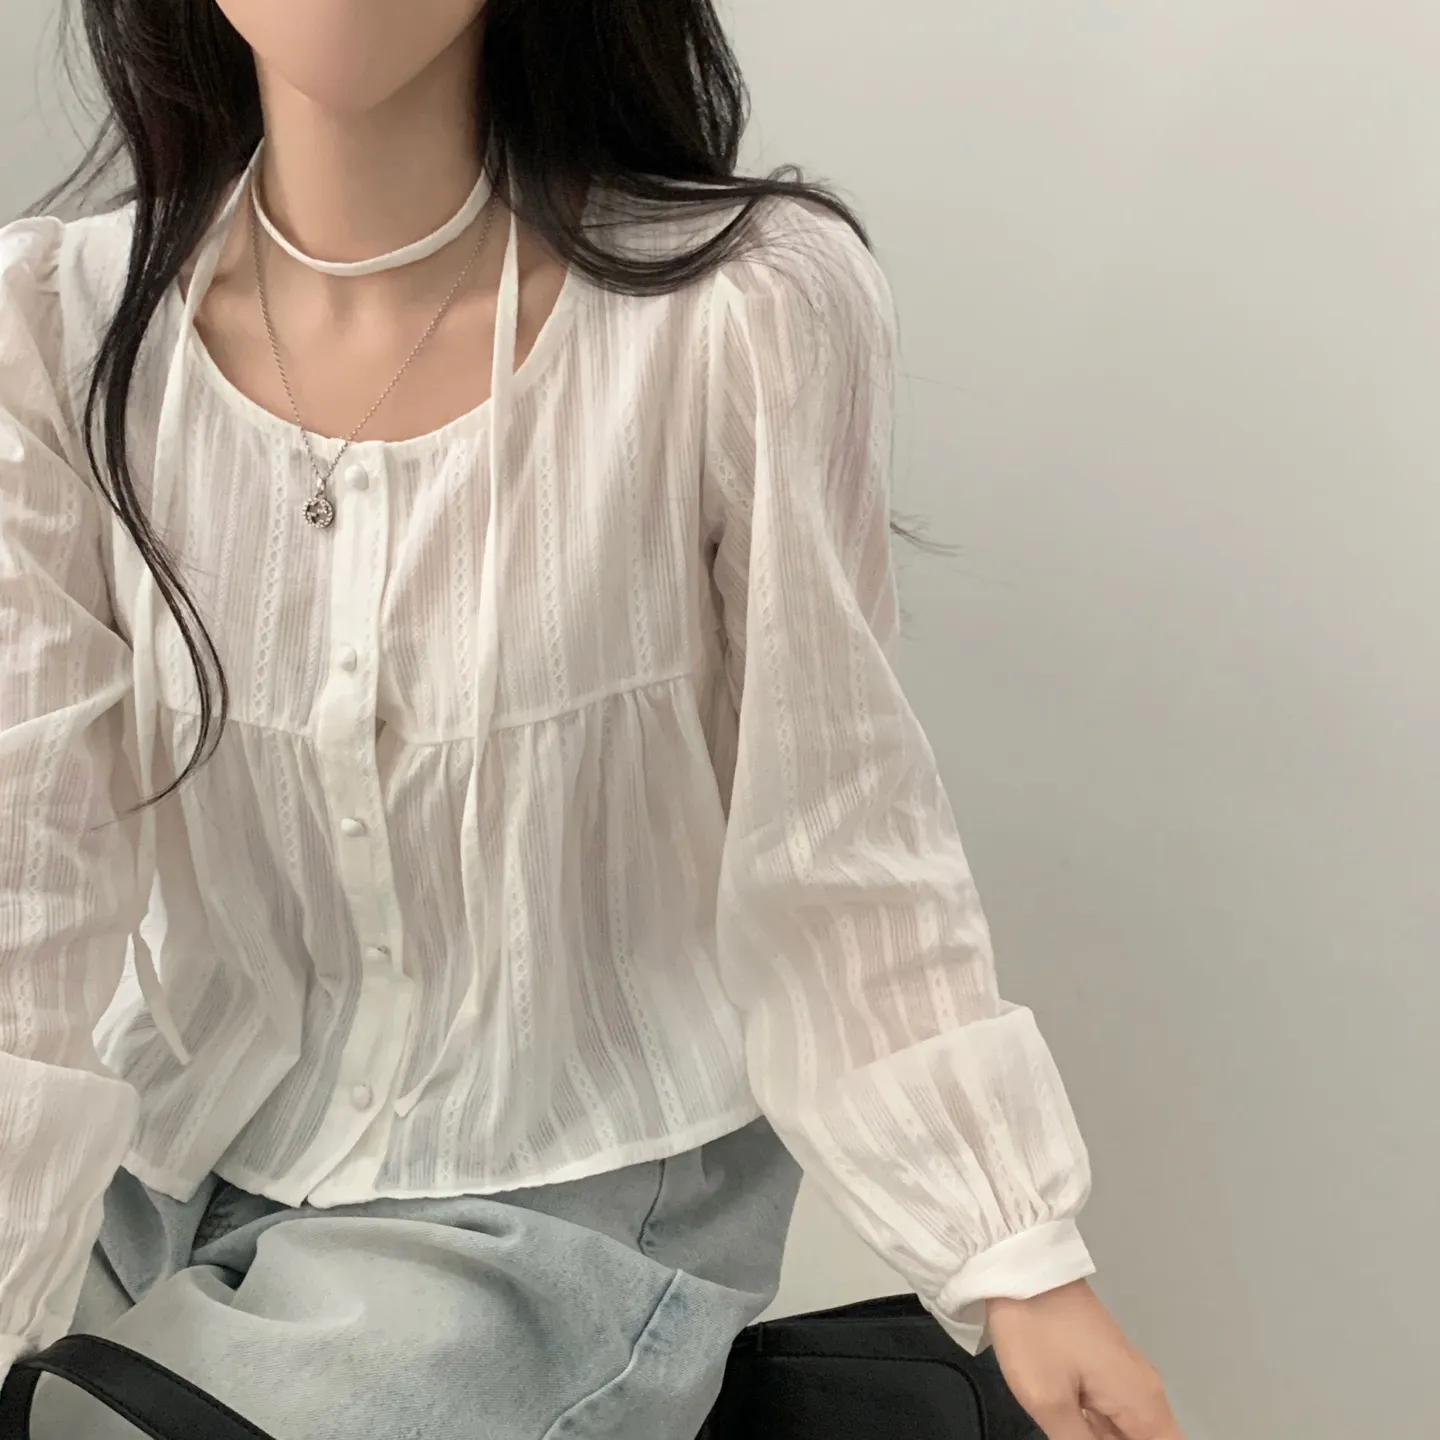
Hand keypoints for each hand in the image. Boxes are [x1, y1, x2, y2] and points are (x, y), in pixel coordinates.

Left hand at [987, 1281, 1184, 1439]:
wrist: (1021, 1268)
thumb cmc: (1035, 1332)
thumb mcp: (1049, 1402)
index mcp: (1142, 1402)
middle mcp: (1144, 1391)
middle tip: (1073, 1430)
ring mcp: (1125, 1377)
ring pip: (1130, 1432)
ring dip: (1106, 1438)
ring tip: (1069, 1423)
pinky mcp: (1105, 1368)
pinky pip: (1114, 1416)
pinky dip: (1098, 1431)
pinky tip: (1071, 1427)